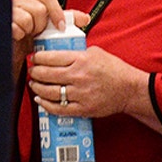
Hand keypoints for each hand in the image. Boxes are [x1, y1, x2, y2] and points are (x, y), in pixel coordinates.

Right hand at [10, 0, 88, 79]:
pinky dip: (19, 34)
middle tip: (37, 33)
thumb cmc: (25, 38)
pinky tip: (16, 36)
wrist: (6, 51)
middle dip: (42, 25)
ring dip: (30, 30)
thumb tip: (85, 18)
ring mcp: (7, 8)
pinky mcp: (0, 19)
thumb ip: (63, 20)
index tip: (61, 27)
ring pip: (28, 17)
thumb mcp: (47, 29)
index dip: (57, 12)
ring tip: (25, 34)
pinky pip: (15, 26)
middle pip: (39, 8)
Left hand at [28, 45, 148, 120]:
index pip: (51, 57)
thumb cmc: (115, 70)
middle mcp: (79, 76)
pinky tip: (40, 100)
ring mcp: (80, 94)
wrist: (129, 89)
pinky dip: (46, 105)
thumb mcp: (96, 52)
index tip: (35, 58)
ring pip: (49, 92)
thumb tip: (60, 52)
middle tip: (33, 70)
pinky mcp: (82, 109)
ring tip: (34, 84)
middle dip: (35, 72)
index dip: (38, 58)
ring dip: (37, 88)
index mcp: (81, 60)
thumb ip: (77, 52)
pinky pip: (58, 109)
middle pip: (46, 74)